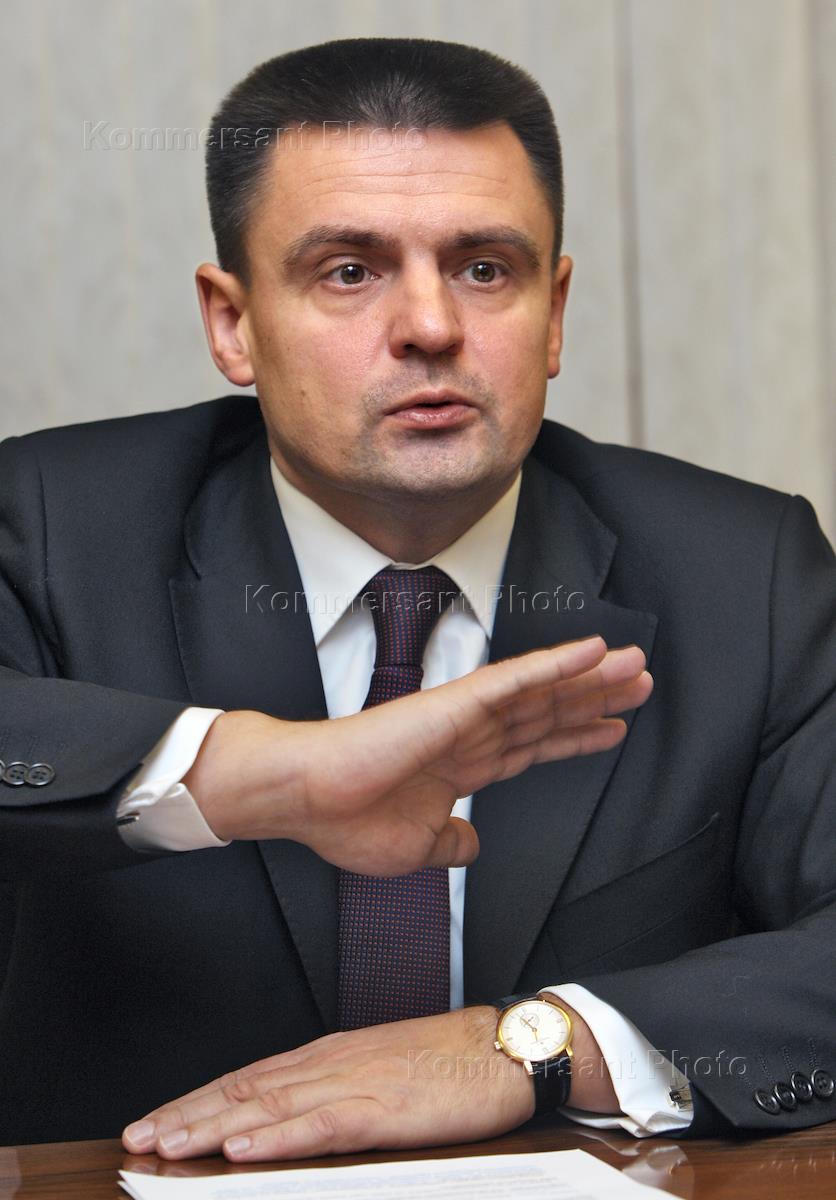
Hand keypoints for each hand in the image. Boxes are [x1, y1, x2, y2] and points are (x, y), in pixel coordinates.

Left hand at [123, 1008, 533, 1161]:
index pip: (249, 1077)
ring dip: (212, 1126)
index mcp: (332, 1054)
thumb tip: (293, 1114)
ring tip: (168, 1144)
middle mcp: (333, 1063)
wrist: (506, 1045)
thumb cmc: (452, 1060)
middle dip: (188, 1115)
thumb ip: (338, 1089)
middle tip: (139, 1137)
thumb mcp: (385, 1071)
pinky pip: (320, 1127)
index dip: (199, 1099)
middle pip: (245, 1090)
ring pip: (268, 1107)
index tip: (159, 1119)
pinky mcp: (384, 1110)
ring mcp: (356, 1084)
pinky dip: (276, 1139)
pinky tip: (243, 1150)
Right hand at [185, 636, 651, 874]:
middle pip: (546, 712)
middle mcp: (470, 735)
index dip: (575, 735)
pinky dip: (555, 664)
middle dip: (595, 699)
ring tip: (632, 664)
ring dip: (589, 677)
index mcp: (461, 766)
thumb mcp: (417, 847)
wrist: (308, 799)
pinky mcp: (456, 702)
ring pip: (541, 690)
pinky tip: (590, 652)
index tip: (613, 728)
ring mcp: (465, 715)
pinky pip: (516, 679)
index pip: (532, 746)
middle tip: (639, 684)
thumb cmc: (347, 821)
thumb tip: (472, 841)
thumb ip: (452, 840)